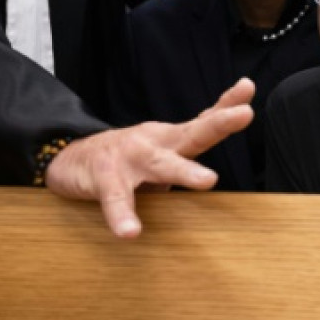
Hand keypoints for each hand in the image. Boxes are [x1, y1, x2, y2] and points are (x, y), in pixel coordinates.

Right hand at [45, 78, 255, 237]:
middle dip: (219, 124)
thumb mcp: (162, 157)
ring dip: (185, 170)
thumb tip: (219, 177)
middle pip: (192, 133)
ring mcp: (130, 157)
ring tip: (209, 180)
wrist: (70, 159)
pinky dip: (122, 215)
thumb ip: (188, 162)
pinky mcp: (105, 176)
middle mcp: (155, 143)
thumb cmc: (126, 162)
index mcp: (172, 140)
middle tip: (245, 115)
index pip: (204, 121)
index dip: (227, 105)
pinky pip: (115, 198)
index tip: (248, 87)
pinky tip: (130, 231)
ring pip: (160, 163)